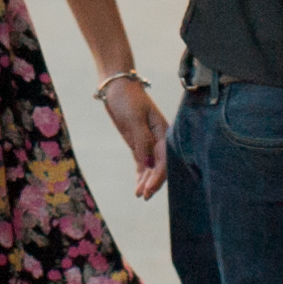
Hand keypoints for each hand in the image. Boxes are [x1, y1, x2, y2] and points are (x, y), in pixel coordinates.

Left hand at [105, 77, 170, 196]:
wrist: (117, 87)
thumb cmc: (127, 99)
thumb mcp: (134, 119)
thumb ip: (142, 141)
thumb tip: (148, 162)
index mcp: (163, 132)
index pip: (164, 159)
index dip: (158, 176)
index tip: (149, 189)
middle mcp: (159, 139)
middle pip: (160, 166)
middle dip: (153, 182)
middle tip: (144, 196)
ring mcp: (149, 142)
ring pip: (151, 167)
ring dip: (147, 181)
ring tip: (140, 195)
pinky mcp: (139, 144)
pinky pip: (143, 163)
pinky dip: (141, 175)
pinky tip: (139, 187)